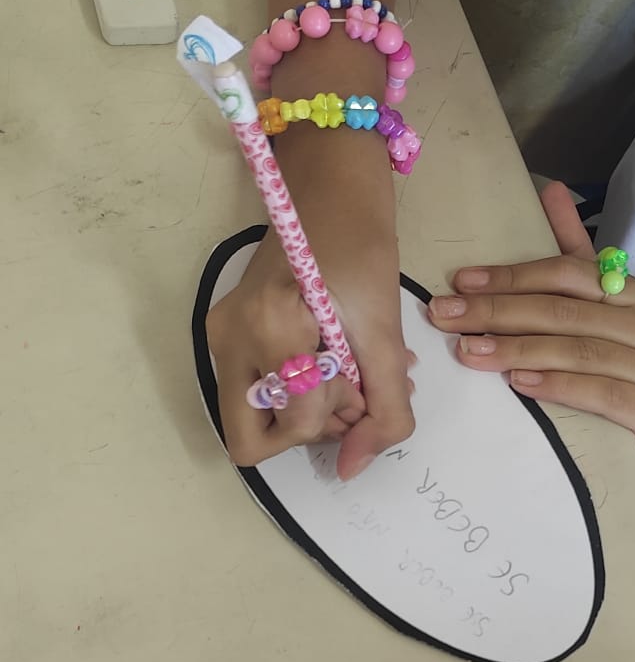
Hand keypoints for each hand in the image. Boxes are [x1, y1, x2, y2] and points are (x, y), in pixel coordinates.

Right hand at [208, 214, 413, 480]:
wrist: (332, 192)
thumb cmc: (361, 248)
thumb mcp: (386, 334)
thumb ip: (383, 409)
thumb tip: (352, 469)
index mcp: (266, 329)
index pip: (289, 426)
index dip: (334, 419)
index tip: (359, 381)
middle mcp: (228, 337)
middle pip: (253, 438)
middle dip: (310, 425)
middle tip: (354, 385)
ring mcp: (221, 335)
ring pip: (256, 416)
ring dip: (309, 406)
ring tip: (350, 367)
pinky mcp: (226, 331)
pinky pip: (257, 387)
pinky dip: (297, 387)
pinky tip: (332, 358)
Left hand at [427, 181, 634, 469]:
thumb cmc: (623, 369)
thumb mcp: (600, 310)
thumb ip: (576, 254)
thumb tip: (552, 190)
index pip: (569, 274)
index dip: (512, 276)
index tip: (460, 282)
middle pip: (566, 312)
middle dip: (499, 312)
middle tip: (447, 316)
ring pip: (579, 352)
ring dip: (517, 349)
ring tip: (469, 350)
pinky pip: (602, 393)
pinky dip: (558, 386)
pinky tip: (519, 384)